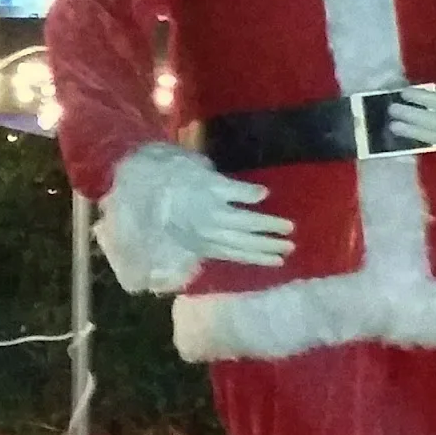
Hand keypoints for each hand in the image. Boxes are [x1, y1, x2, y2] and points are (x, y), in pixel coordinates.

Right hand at [164, 167, 295, 267]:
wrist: (144, 198)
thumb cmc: (175, 178)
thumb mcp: (203, 175)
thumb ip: (233, 188)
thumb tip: (262, 194)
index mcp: (212, 207)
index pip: (247, 217)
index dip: (269, 223)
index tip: (289, 226)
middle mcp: (211, 227)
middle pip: (245, 236)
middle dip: (269, 241)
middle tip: (291, 244)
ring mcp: (204, 240)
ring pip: (237, 249)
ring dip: (260, 254)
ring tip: (281, 258)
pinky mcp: (200, 247)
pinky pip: (226, 255)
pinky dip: (245, 258)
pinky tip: (260, 259)